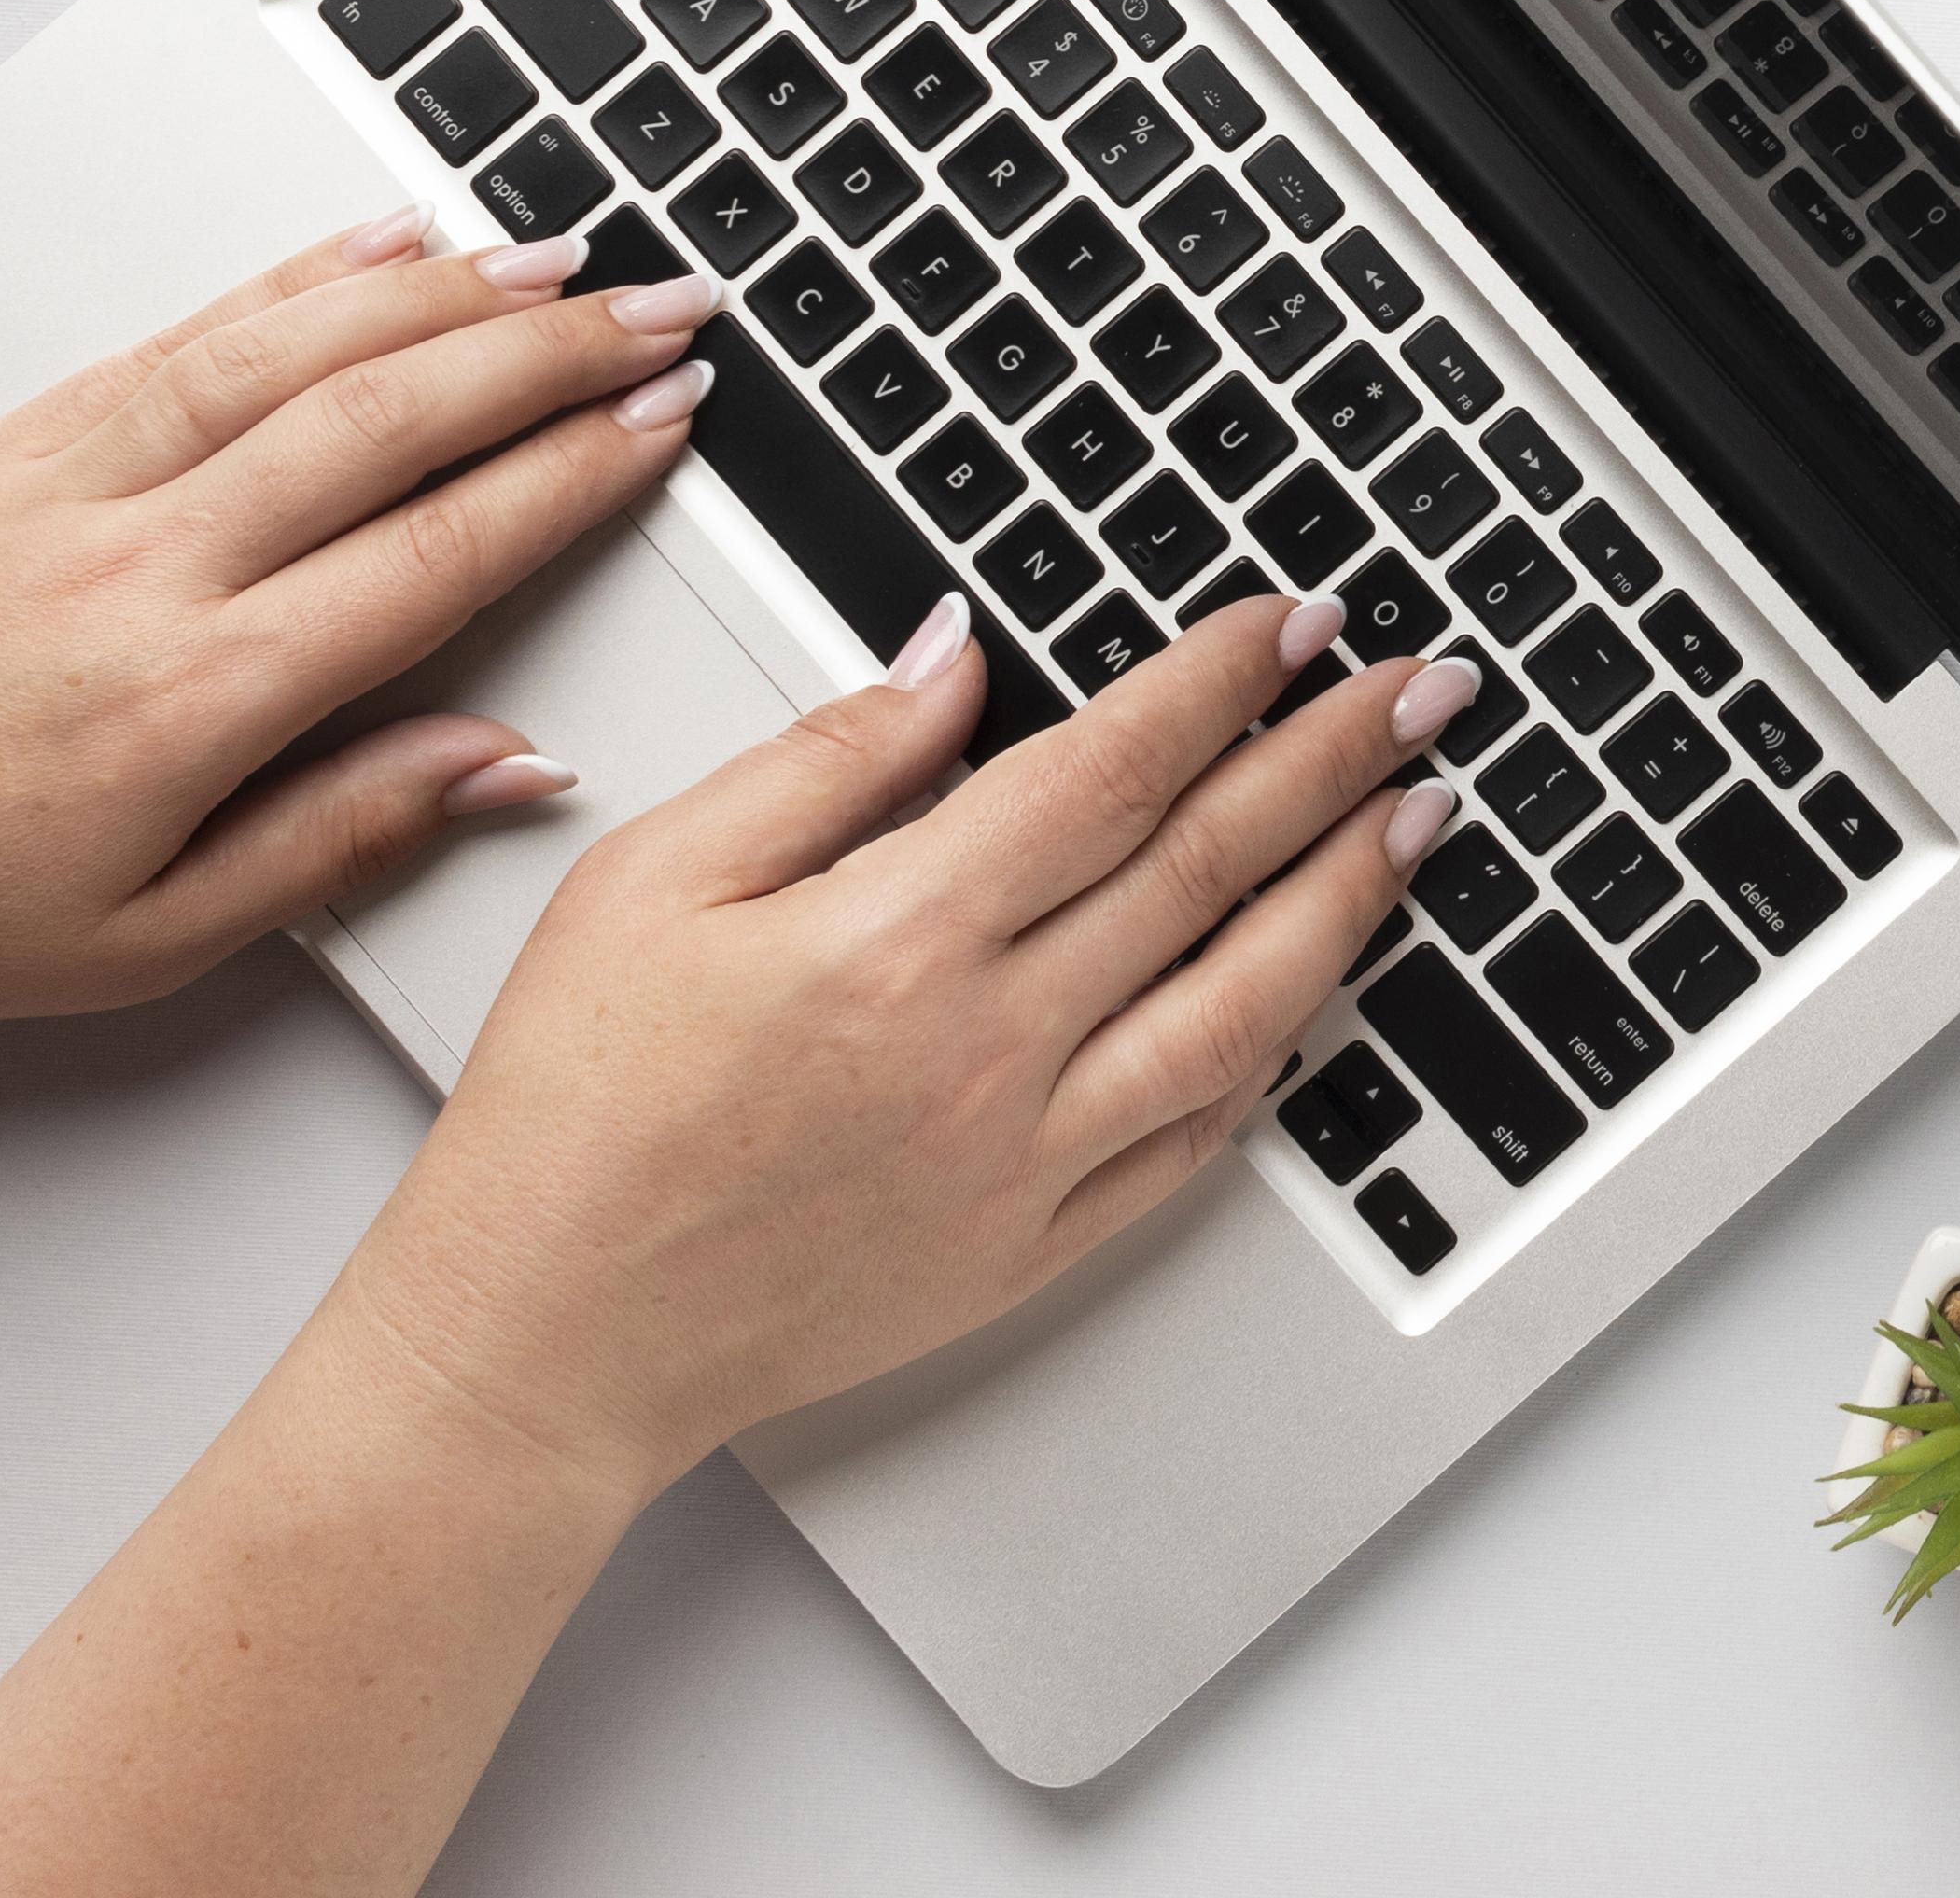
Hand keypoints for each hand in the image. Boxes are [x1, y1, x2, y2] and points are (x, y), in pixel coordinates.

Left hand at [0, 213, 714, 1107]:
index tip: (662, 425)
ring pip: (288, 354)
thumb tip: (508, 764)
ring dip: (443, 294)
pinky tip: (379, 246)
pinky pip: (174, 337)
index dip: (572, 476)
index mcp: (190, 702)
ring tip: (558, 263)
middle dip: (551, 356)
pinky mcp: (1, 445)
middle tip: (664, 315)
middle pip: (387, 423)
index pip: (436, 554)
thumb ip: (345, 839)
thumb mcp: (152, 939)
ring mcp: (61, 487)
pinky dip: (292, 280)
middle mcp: (135, 571)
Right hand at [315, 590, 1466, 1494]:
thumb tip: (958, 658)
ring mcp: (1025, 1158)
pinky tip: (1313, 992)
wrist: (539, 1336)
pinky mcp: (1030, 1247)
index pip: (1113, 769)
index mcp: (895, 936)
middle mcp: (986, 1047)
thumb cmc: (569, 1113)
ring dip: (1348, 899)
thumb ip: (826, 758)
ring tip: (1417, 818)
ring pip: (1243, 1005)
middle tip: (1421, 691)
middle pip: (1208, 867)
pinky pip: (1191, 1139)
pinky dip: (1268, 1055)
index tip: (1295, 624)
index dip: (1222, 683)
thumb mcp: (648, 881)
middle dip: (1334, 761)